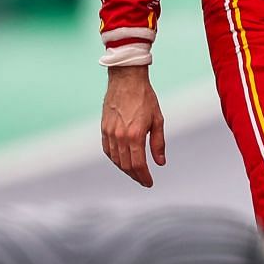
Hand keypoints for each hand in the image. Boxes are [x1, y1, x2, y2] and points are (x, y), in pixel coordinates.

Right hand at [101, 65, 165, 187]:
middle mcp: (120, 136)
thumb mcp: (157, 120)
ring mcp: (109, 133)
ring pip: (116, 160)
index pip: (138, 164)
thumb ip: (158, 143)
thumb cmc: (145, 98)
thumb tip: (160, 162)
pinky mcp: (104, 128)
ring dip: (125, 169)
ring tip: (135, 172)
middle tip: (143, 180)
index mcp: (135, 135)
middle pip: (126, 165)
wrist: (126, 80)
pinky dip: (115, 159)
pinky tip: (122, 161)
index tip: (149, 183)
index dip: (144, 177)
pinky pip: (108, 150)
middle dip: (136, 176)